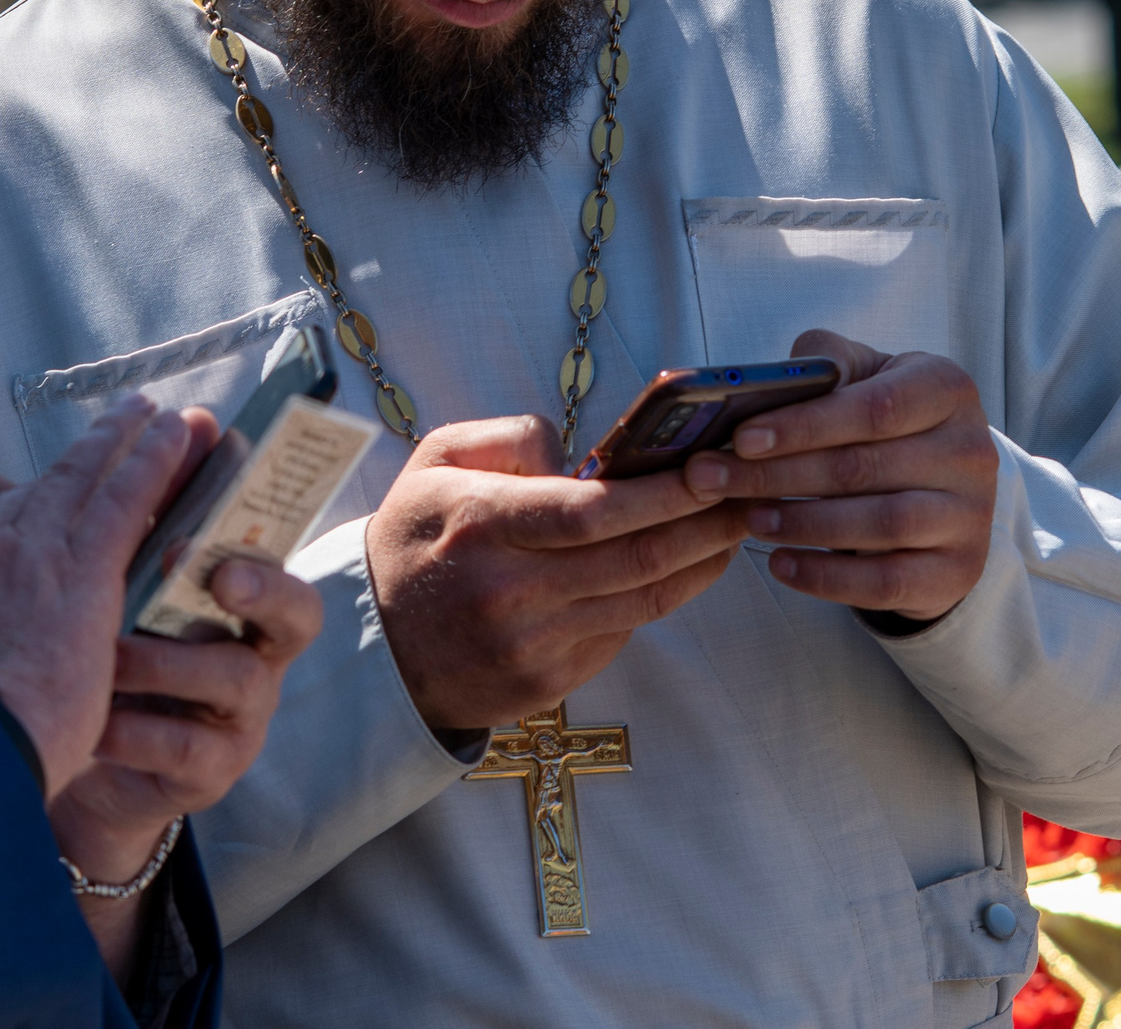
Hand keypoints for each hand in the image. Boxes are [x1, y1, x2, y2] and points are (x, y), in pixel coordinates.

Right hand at [0, 395, 215, 793]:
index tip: (17, 494)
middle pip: (34, 483)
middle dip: (80, 456)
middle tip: (114, 429)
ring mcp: (29, 549)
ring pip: (82, 473)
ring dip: (121, 438)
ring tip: (155, 416)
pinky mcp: (81, 570)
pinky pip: (123, 497)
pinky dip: (152, 461)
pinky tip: (179, 440)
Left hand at [48, 556, 322, 883]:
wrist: (72, 758)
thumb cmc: (104, 657)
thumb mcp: (119, 601)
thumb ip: (132, 540)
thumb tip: (121, 461)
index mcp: (238, 600)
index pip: (275, 552)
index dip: (253, 537)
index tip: (199, 529)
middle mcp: (257, 653)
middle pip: (297, 613)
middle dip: (265, 589)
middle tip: (221, 578)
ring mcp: (243, 716)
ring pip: (237, 676)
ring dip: (167, 662)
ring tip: (108, 658)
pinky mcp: (214, 771)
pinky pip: (188, 746)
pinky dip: (137, 732)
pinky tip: (94, 725)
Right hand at [365, 415, 750, 730]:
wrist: (370, 648)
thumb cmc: (412, 539)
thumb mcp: (434, 462)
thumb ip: (507, 437)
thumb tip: (581, 453)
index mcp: (482, 524)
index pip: (594, 510)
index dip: (665, 492)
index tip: (713, 467)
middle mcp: (510, 590)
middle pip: (635, 558)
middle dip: (706, 524)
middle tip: (750, 493)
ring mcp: (531, 645)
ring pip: (642, 602)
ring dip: (701, 564)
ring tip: (735, 527)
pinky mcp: (545, 684)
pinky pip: (621, 634)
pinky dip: (659, 598)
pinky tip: (683, 567)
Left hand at [684, 329, 997, 622]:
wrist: (942, 490)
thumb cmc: (884, 422)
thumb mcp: (864, 377)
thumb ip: (822, 366)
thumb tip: (762, 382)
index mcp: (947, 389)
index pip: (874, 408)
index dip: (805, 425)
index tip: (742, 438)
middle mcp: (971, 452)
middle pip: (864, 468)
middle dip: (777, 475)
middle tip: (711, 480)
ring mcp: (971, 517)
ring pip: (879, 525)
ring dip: (802, 524)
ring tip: (749, 519)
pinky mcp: (957, 571)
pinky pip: (887, 583)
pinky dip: (827, 578)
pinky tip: (781, 564)